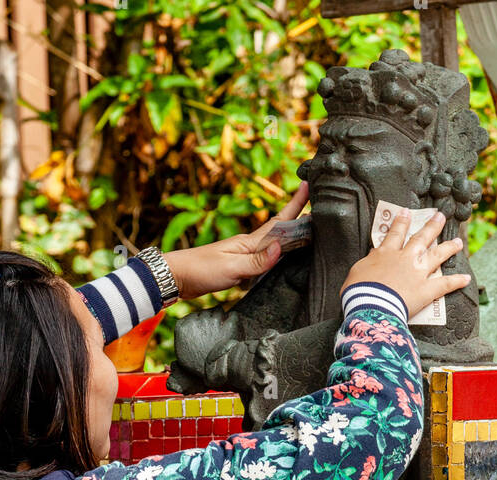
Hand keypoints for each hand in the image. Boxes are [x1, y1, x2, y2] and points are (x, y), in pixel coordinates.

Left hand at [162, 182, 308, 299]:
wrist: (177, 277)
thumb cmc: (201, 271)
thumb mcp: (231, 267)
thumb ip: (257, 261)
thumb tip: (281, 248)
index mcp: (250, 242)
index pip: (279, 221)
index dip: (295, 204)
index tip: (308, 184)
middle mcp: (250, 245)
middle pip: (280, 229)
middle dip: (299, 216)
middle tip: (319, 206)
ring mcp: (244, 255)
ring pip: (274, 243)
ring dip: (291, 235)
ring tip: (307, 229)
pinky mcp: (239, 267)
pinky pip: (265, 258)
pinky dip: (278, 254)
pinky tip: (281, 257)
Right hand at [341, 209, 470, 319]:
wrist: (372, 306)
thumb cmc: (359, 291)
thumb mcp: (357, 271)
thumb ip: (369, 261)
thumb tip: (374, 255)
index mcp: (387, 253)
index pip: (396, 233)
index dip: (402, 221)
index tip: (407, 212)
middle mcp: (406, 258)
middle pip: (422, 238)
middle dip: (432, 226)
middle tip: (441, 216)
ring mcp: (419, 273)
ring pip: (437, 256)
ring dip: (449, 248)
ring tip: (458, 242)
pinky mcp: (427, 290)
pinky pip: (445, 285)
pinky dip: (456, 282)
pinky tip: (466, 279)